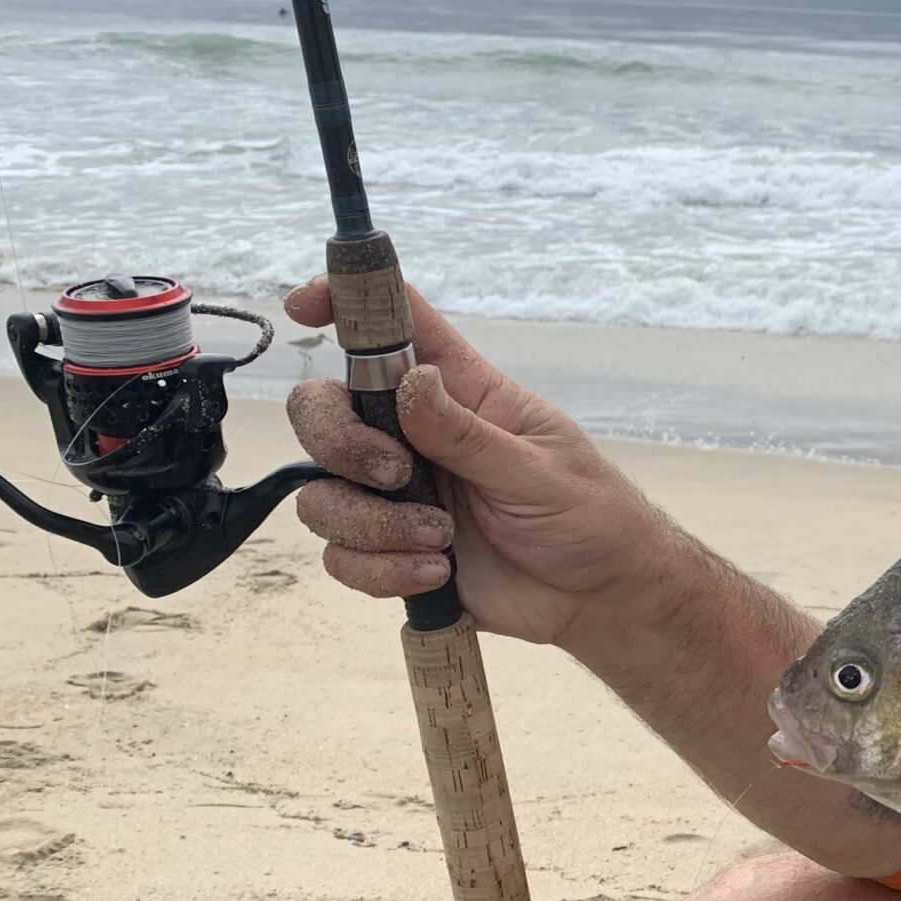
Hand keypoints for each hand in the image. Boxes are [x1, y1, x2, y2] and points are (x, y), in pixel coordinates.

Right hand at [283, 278, 671, 650]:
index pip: (398, 327)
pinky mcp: (391, 548)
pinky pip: (341, 554)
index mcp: (463, 392)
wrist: (597, 596)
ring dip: (371, 524)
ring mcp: (398, 494)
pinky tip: (436, 572)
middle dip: (339, 441)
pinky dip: (380, 569)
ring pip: (321, 492)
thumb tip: (412, 381)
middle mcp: (417, 434)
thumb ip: (469, 434)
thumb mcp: (540, 471)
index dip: (346, 304)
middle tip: (394, 475)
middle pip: (325, 408)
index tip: (304, 307)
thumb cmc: (588, 515)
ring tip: (440, 541)